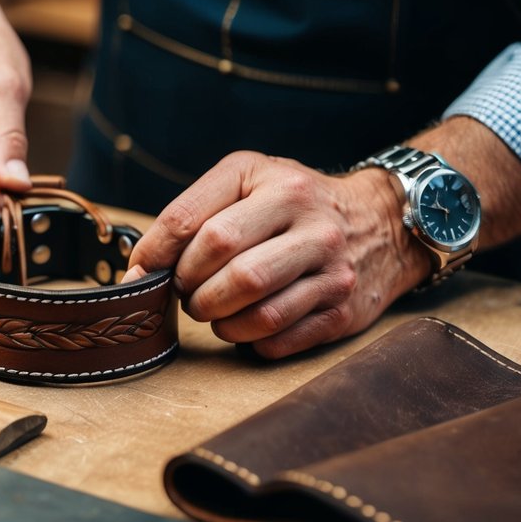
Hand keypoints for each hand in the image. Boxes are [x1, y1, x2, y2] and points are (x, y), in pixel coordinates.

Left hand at [125, 151, 426, 358]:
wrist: (381, 221)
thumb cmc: (294, 204)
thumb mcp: (248, 181)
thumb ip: (193, 214)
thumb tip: (139, 269)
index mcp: (272, 181)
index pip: (195, 222)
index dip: (157, 254)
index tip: (144, 270)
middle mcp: (308, 219)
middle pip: (228, 269)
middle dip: (192, 291)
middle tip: (187, 293)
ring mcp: (332, 267)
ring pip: (256, 312)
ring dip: (219, 321)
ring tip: (213, 311)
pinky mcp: (343, 309)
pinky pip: (279, 339)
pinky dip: (249, 340)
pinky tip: (246, 325)